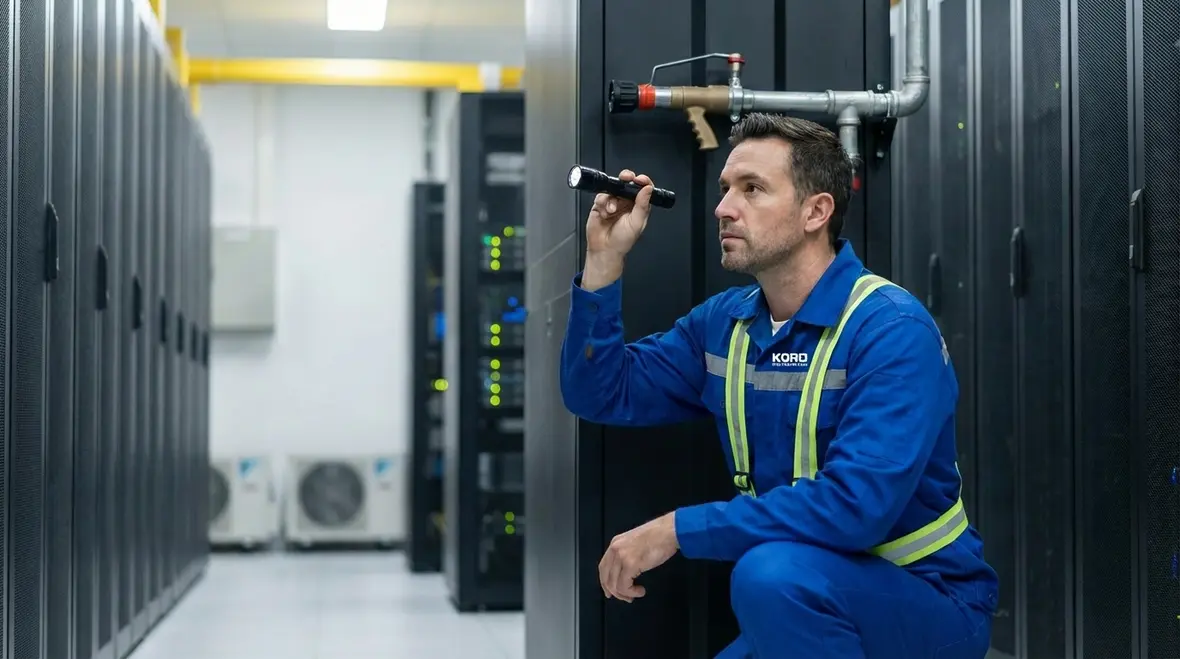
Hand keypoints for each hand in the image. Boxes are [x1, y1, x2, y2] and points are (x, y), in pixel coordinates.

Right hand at [580, 170, 654, 290]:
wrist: (605, 250)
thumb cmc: (622, 241)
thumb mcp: (637, 223)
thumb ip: (642, 205)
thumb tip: (648, 189)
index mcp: (638, 206)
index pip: (643, 188)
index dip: (642, 181)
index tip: (640, 179)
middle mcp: (626, 202)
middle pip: (628, 183)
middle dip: (626, 178)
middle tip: (626, 178)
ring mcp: (613, 202)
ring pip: (613, 188)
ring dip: (612, 197)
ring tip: (612, 210)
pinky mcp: (601, 205)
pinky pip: (601, 195)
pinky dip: (603, 202)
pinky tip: (605, 212)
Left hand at [598, 512, 678, 602]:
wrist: (668, 531)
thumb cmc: (659, 536)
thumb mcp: (636, 543)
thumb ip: (627, 554)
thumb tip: (627, 572)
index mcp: (615, 543)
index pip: (603, 567)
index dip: (605, 582)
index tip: (610, 592)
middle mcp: (614, 549)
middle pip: (606, 578)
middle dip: (615, 592)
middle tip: (626, 598)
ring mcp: (621, 556)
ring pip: (614, 584)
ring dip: (625, 594)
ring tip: (636, 594)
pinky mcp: (630, 564)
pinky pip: (624, 586)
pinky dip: (631, 592)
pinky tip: (641, 591)